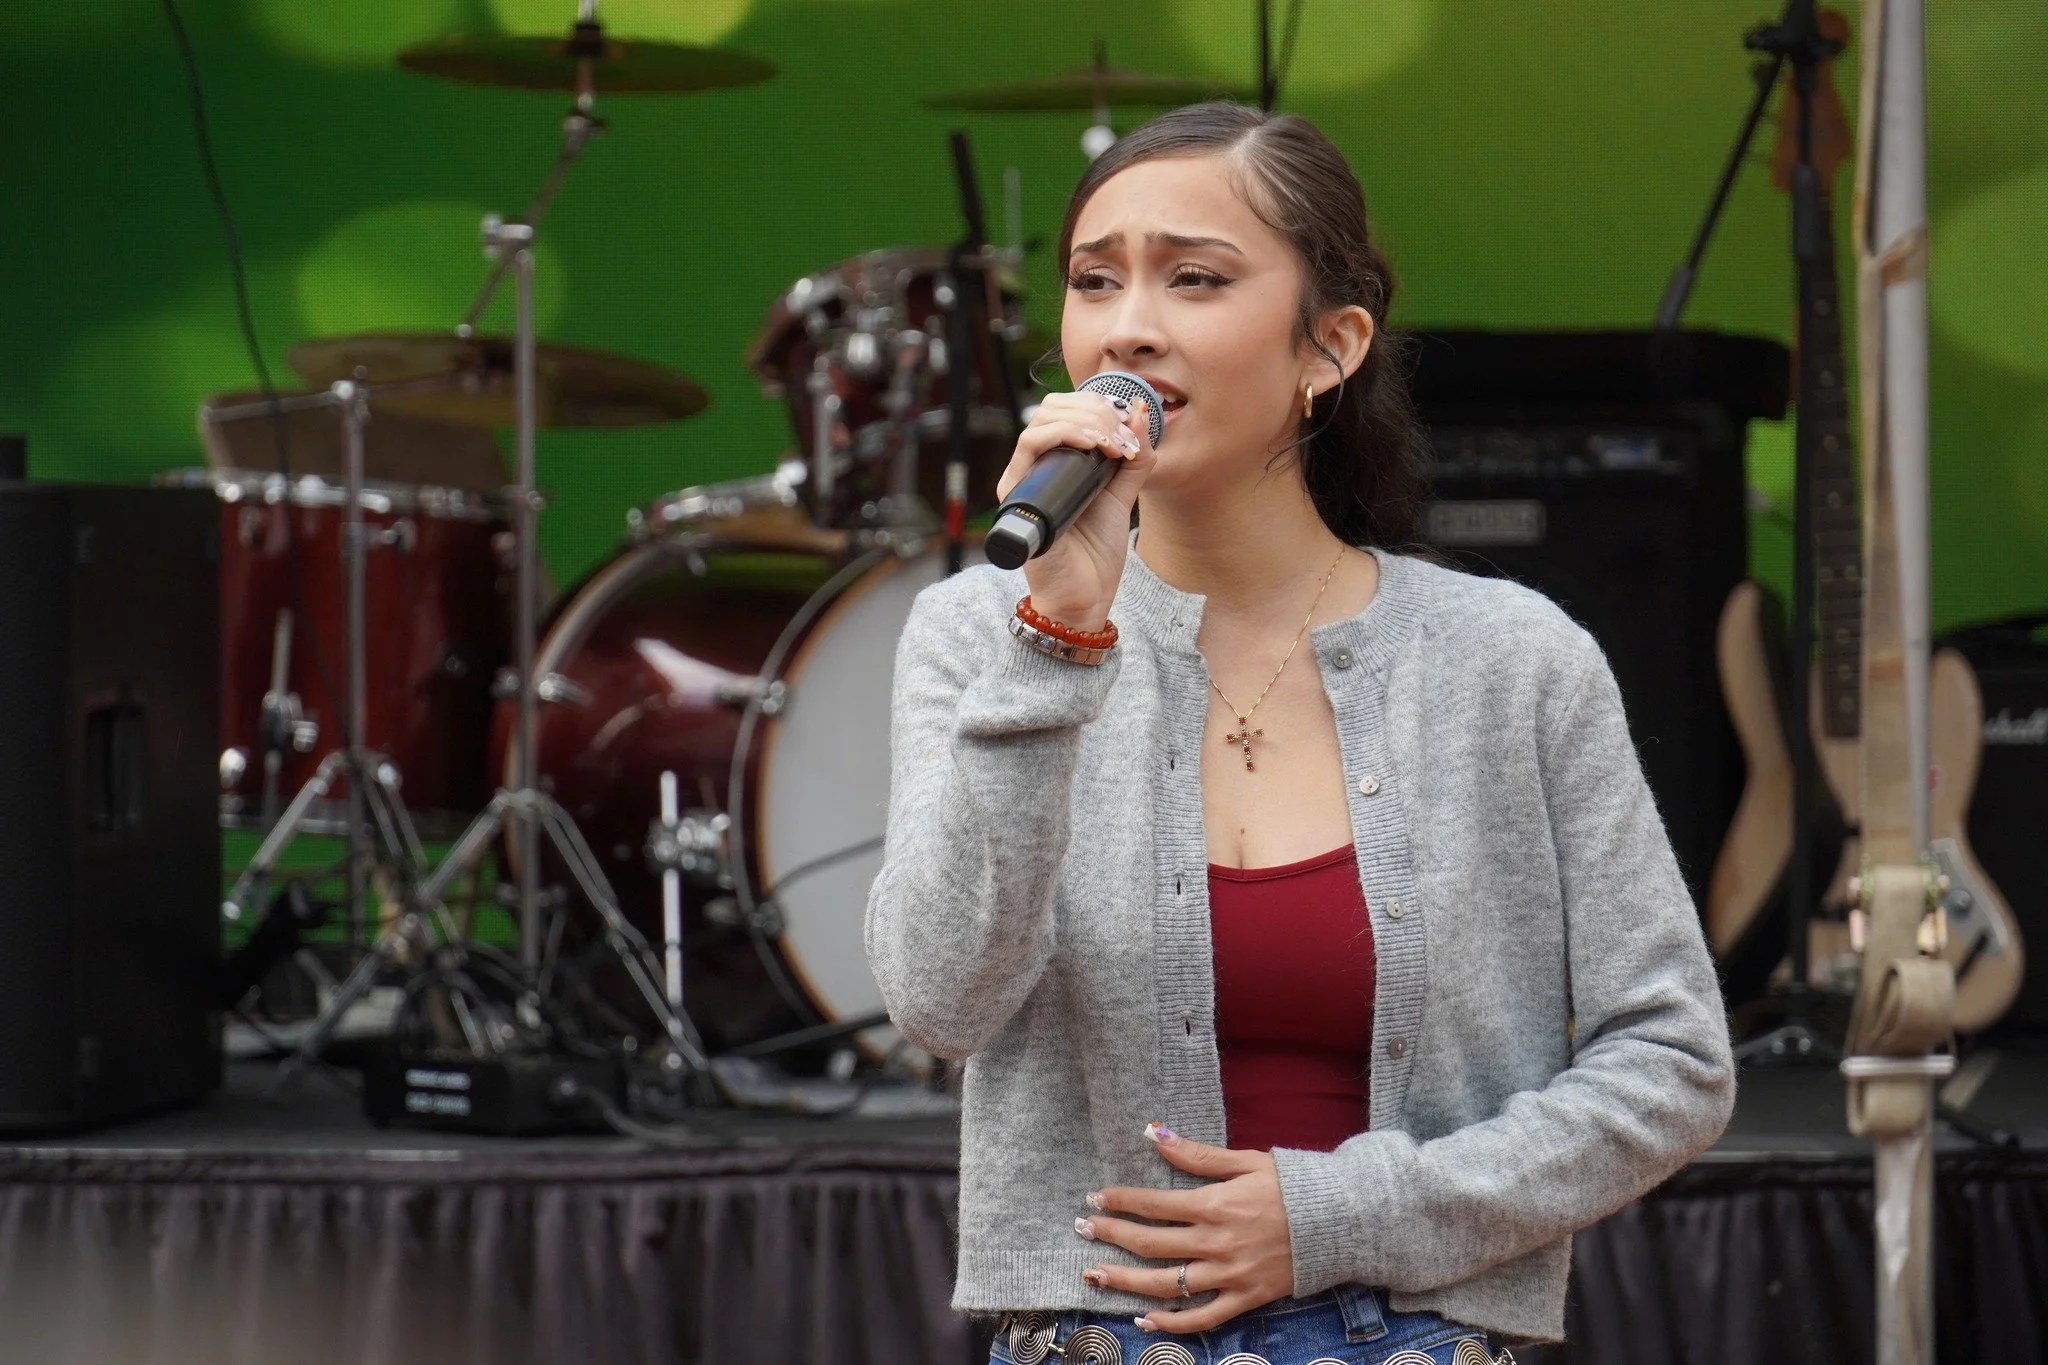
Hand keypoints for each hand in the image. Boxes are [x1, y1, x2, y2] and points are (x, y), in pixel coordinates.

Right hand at [994, 389, 1156, 632]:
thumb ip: (1134, 457)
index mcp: (1056, 462)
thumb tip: (1141, 411)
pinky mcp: (1018, 496)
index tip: (1130, 424)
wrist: (1084, 595)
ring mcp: (1023, 480)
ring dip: (1086, 421)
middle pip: (1052, 407)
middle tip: (1124, 435)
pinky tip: (1095, 446)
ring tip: (1114, 443)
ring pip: (1041, 421)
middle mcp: (1035, 467)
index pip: (1066, 409)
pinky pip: (1030, 446)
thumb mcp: (1123, 494)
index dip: (1099, 404)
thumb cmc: (1096, 550)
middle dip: (1096, 411)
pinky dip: (1064, 435)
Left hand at [1074, 1123, 1294, 1333]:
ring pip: (1166, 1285)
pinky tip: (1144, 1321)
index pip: (1154, 1204)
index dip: (1121, 1200)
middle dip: (1111, 1235)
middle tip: (1082, 1230)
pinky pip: (1202, 1318)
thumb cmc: (1292, 1186)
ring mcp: (1229, 1275)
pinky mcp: (1245, 1298)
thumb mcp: (1245, 1161)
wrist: (1342, 1221)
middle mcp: (1216, 1242)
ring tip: (1094, 1275)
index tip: (1096, 1197)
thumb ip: (1197, 1154)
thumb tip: (1155, 1134)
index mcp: (1215, 1204)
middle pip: (1151, 1243)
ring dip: (1126, 1280)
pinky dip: (1171, 1323)